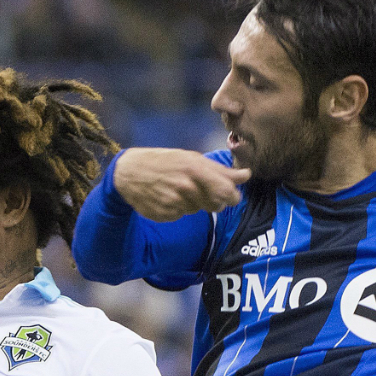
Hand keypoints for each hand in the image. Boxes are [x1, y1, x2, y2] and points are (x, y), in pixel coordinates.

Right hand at [113, 148, 250, 221]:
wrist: (129, 173)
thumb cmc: (164, 162)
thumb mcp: (192, 159)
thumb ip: (221, 170)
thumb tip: (246, 175)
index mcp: (196, 170)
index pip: (228, 192)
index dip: (233, 196)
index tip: (230, 195)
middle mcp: (186, 188)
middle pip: (215, 206)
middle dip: (213, 200)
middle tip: (199, 189)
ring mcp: (174, 203)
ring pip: (197, 210)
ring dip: (193, 203)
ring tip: (177, 189)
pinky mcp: (164, 215)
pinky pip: (181, 216)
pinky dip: (177, 209)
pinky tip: (166, 197)